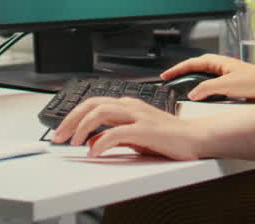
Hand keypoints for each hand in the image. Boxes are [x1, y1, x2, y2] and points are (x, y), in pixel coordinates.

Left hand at [52, 96, 205, 159]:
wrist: (195, 138)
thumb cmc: (168, 137)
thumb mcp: (135, 136)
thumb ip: (115, 135)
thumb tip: (92, 141)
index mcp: (127, 105)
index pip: (93, 103)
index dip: (73, 116)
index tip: (61, 131)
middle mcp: (130, 105)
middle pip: (92, 103)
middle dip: (71, 119)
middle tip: (58, 137)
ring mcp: (138, 115)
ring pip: (101, 111)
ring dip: (82, 126)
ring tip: (74, 142)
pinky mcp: (146, 128)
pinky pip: (117, 132)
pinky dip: (101, 141)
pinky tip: (94, 151)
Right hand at [161, 54, 254, 101]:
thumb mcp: (229, 84)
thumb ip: (208, 88)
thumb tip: (193, 94)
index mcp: (219, 62)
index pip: (192, 63)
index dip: (177, 69)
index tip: (165, 76)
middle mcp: (222, 70)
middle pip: (196, 71)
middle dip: (182, 76)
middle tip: (170, 84)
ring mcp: (228, 80)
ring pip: (205, 83)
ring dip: (194, 88)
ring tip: (183, 96)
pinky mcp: (233, 92)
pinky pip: (214, 93)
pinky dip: (206, 98)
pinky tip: (204, 106)